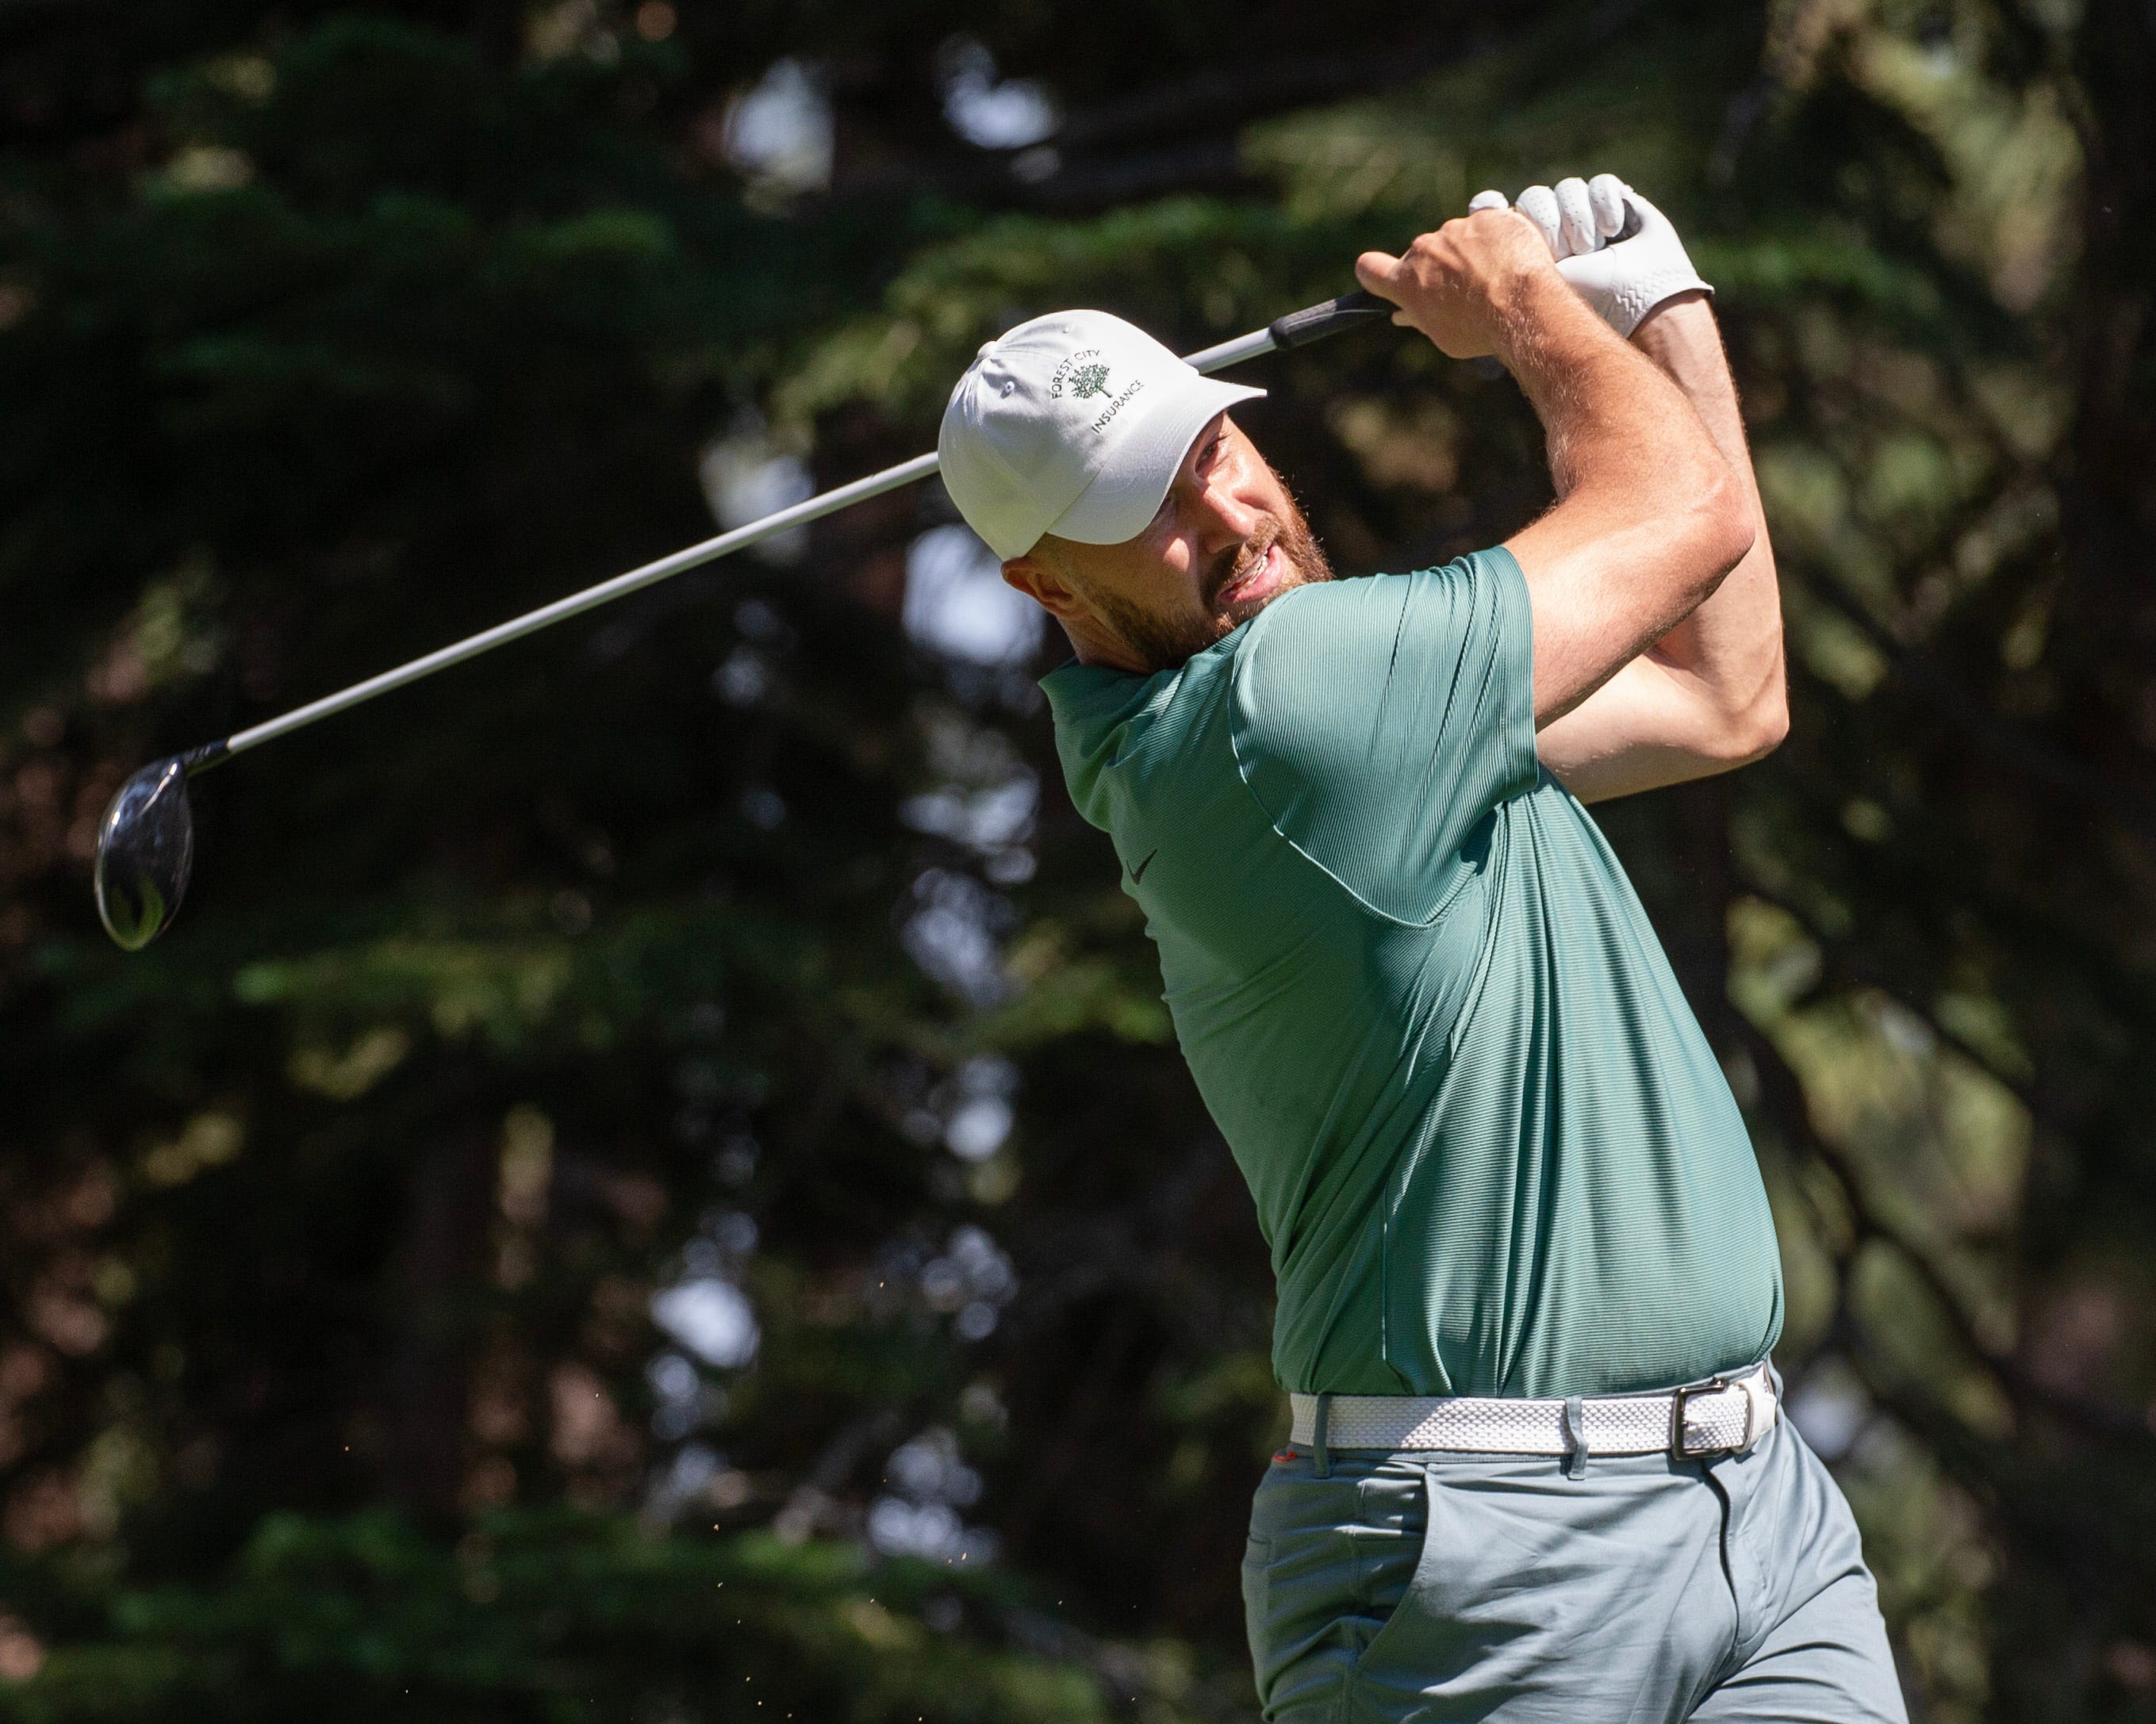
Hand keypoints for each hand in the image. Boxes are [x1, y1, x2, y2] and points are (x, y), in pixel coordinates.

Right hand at [1353, 209, 1564, 359]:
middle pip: (1424, 254)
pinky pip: (1489, 225)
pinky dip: (1498, 239)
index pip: (1370, 268)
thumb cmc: (1480, 330)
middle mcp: (1424, 249)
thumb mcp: (1443, 334)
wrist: (1522, 307)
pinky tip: (1513, 260)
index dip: (1376, 272)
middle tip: (1466, 289)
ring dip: (1471, 252)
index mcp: (1406, 281)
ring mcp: (1456, 229)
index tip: (1385, 278)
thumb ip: (1420, 317)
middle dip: (1439, 267)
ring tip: (1497, 277)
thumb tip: (1401, 313)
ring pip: (1458, 238)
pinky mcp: (1487, 216)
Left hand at [1468, 175, 1710, 337]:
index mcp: (1525, 248)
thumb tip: (1467, 248)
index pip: (1509, 214)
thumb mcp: (1527, 294)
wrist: (1635, 308)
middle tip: (1564, 253)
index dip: (1521, 223)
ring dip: (1578, 218)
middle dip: (1549, 224)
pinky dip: (1606, 204)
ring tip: (1592, 249)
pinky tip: (1613, 231)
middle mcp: (1554, 228)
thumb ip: (1491, 277)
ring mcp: (1585, 213)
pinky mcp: (1619, 204)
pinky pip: (1603, 185)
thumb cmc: (1580, 309)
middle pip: (1536, 199)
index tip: (1534, 247)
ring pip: (1568, 190)